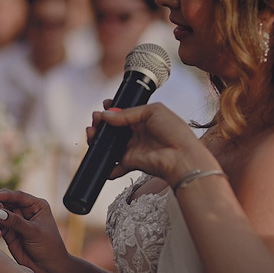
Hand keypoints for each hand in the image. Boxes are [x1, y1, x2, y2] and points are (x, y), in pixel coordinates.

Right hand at [0, 189, 71, 272]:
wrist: (48, 268)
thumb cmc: (48, 248)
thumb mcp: (34, 232)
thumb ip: (16, 222)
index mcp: (36, 206)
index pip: (19, 196)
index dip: (6, 195)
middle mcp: (26, 211)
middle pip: (8, 202)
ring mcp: (16, 222)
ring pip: (1, 212)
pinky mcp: (9, 233)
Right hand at [88, 102, 218, 185]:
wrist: (181, 156)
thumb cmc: (175, 132)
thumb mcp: (153, 111)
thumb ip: (128, 112)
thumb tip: (107, 115)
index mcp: (144, 119)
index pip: (123, 113)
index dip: (111, 110)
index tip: (104, 106)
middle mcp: (137, 133)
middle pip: (113, 129)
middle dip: (101, 124)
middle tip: (95, 121)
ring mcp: (133, 148)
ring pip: (110, 145)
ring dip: (98, 140)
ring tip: (92, 135)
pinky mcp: (131, 162)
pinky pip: (114, 165)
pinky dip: (106, 166)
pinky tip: (98, 159)